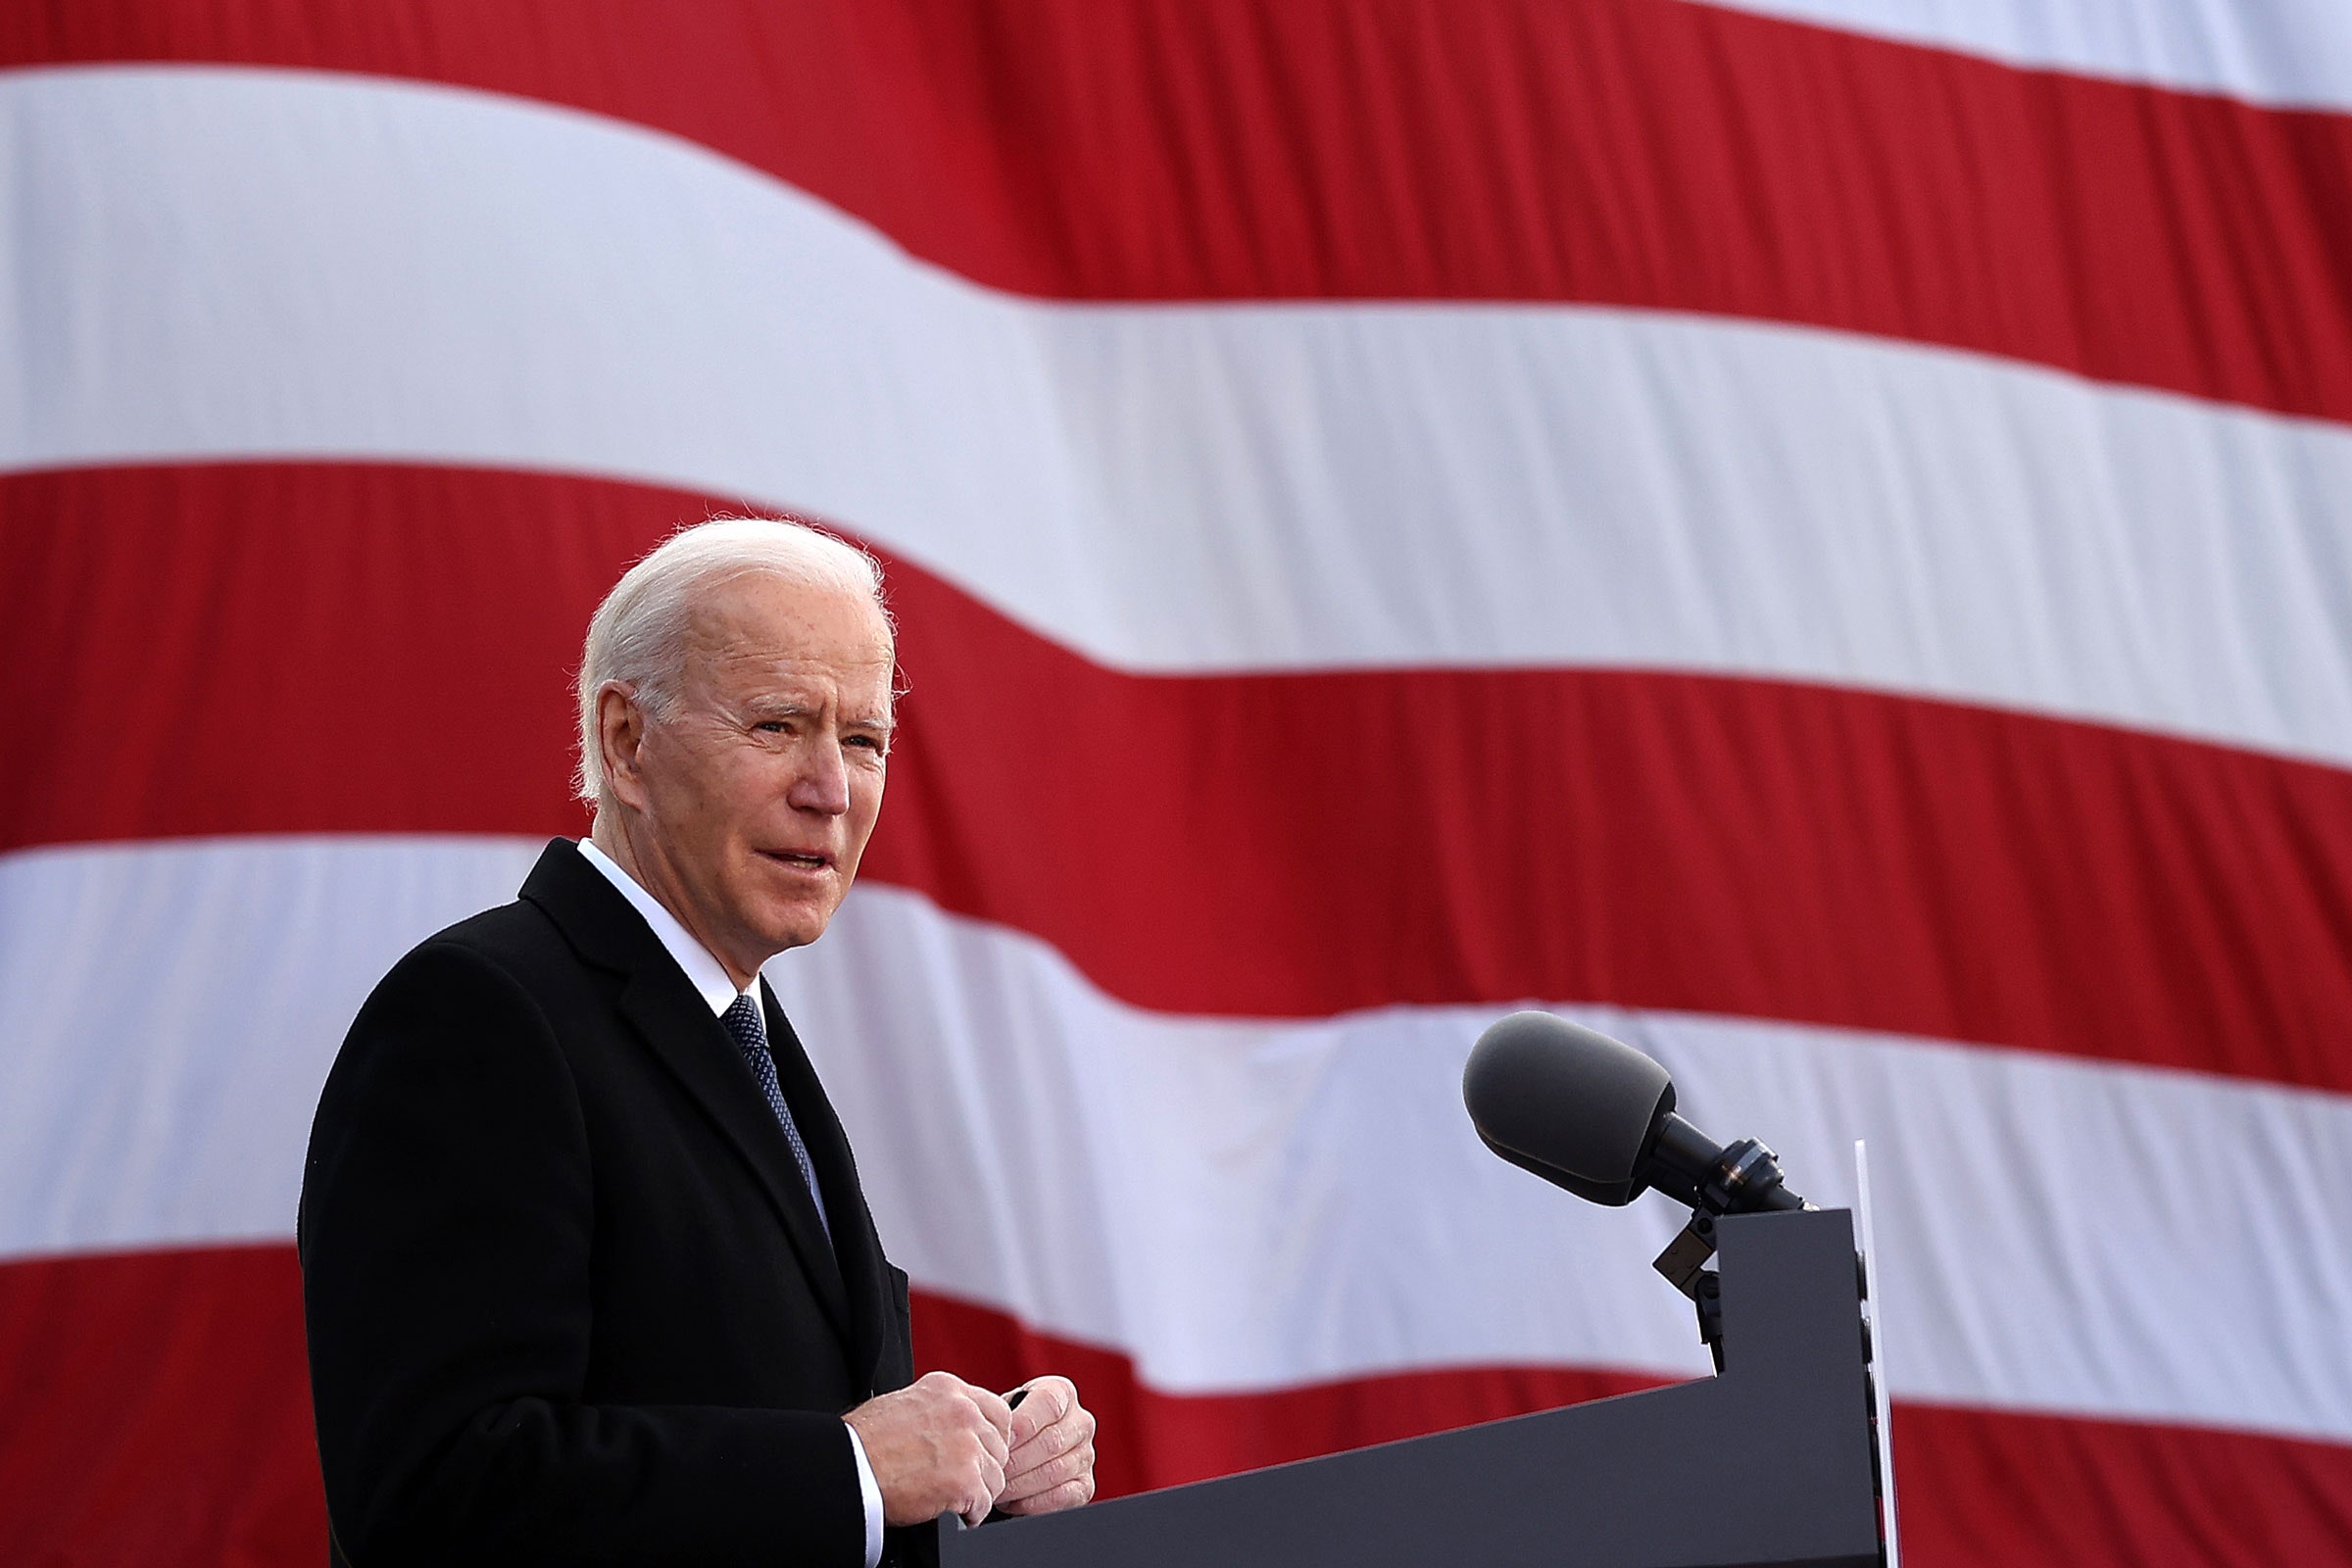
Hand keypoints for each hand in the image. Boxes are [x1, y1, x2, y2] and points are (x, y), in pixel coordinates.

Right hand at [844, 1371, 1014, 1527]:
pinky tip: (951, 1510)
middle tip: (961, 1479)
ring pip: (996, 1477)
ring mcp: (967, 1445)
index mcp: (950, 1390)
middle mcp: (963, 1412)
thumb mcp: (906, 1403)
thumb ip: (940, 1409)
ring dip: (977, 1491)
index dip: (991, 1439)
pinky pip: (984, 1504)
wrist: (849, 1466)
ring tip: (952, 1496)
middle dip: (984, 1467)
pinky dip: (970, 1514)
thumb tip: (959, 1426)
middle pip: (1000, 1447)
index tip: (982, 1454)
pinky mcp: (964, 1480)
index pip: (998, 1412)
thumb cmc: (865, 1441)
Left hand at [993, 1376, 1096, 1515]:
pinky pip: (1062, 1497)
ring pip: (1055, 1472)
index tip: (1002, 1440)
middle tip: (991, 1471)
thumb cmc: (1007, 1427)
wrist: (1020, 1449)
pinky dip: (1033, 1503)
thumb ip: (1000, 1414)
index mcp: (1062, 1393)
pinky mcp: (1085, 1486)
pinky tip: (1012, 1502)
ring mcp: (1086, 1455)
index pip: (1048, 1404)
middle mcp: (1081, 1422)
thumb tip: (988, 1430)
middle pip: (1052, 1442)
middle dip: (1016, 1460)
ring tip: (996, 1488)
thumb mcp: (1004, 1409)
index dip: (1022, 1424)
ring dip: (1020, 1484)